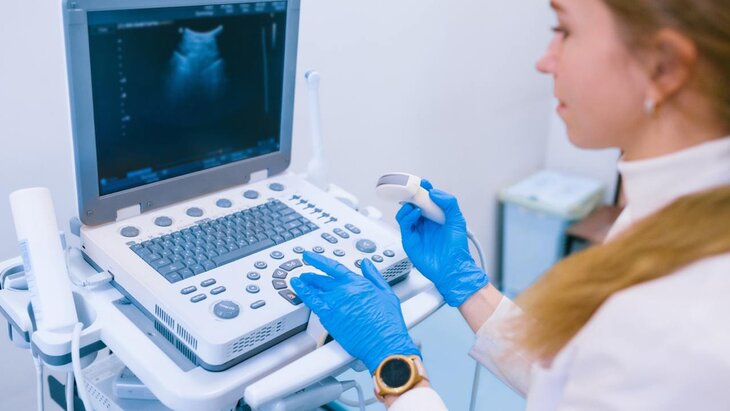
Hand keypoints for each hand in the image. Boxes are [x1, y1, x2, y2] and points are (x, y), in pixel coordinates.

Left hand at [290, 251, 419, 373]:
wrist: (383, 341)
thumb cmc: (387, 322)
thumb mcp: (386, 292)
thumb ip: (374, 275)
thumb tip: (366, 264)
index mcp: (357, 283)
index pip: (333, 267)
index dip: (319, 260)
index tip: (310, 257)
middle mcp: (343, 290)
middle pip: (321, 279)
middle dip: (311, 274)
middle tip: (305, 273)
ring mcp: (334, 303)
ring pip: (314, 289)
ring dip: (304, 283)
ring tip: (298, 281)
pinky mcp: (328, 317)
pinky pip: (312, 303)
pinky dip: (303, 294)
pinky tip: (298, 292)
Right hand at [396, 180, 488, 306]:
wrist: (452, 268)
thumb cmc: (457, 248)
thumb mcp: (457, 221)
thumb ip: (449, 203)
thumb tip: (434, 192)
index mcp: (436, 217)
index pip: (427, 199)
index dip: (423, 190)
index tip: (423, 182)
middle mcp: (425, 223)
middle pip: (413, 204)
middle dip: (412, 195)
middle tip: (412, 188)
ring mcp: (416, 231)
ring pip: (405, 213)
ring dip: (408, 204)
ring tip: (415, 202)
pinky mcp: (409, 240)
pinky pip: (404, 224)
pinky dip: (407, 216)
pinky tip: (415, 213)